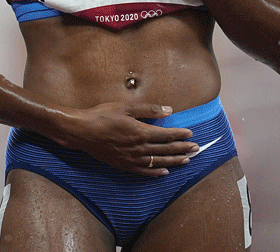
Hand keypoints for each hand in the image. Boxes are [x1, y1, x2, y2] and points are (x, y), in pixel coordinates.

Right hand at [56, 100, 198, 176]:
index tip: (191, 134)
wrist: (82, 132)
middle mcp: (138, 148)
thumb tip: (169, 110)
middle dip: (183, 149)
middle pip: (166, 150)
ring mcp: (131, 159)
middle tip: (196, 149)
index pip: (166, 135)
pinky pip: (144, 171)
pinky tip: (164, 172)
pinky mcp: (123, 165)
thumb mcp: (126, 107)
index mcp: (140, 132)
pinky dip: (156, 172)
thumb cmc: (102, 116)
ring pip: (158, 162)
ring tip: (187, 160)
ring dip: (174, 161)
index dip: (180, 135)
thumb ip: (149, 110)